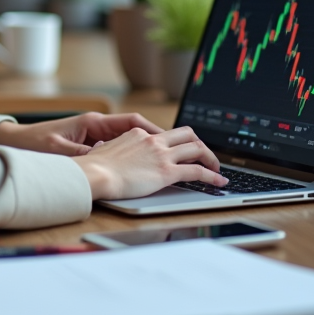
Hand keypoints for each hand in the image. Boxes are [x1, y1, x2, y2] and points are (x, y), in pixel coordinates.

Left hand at [0, 112, 163, 155]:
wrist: (15, 141)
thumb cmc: (34, 144)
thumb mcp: (59, 152)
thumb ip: (81, 157)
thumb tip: (100, 162)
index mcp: (92, 123)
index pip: (131, 121)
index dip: (153, 130)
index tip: (170, 141)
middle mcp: (96, 126)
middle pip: (136, 128)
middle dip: (158, 138)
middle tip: (180, 150)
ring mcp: (93, 134)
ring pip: (129, 138)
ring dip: (147, 147)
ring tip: (167, 160)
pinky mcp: (88, 144)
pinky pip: (117, 147)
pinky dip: (132, 155)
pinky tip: (140, 167)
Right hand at [69, 126, 227, 200]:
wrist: (96, 174)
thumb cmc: (94, 167)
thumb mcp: (104, 151)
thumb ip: (110, 148)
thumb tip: (103, 148)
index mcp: (138, 133)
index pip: (166, 134)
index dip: (178, 143)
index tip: (182, 150)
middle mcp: (153, 140)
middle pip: (187, 134)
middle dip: (200, 144)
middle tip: (205, 156)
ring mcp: (162, 155)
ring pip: (197, 149)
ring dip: (210, 158)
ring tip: (217, 169)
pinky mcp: (167, 172)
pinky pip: (197, 171)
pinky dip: (212, 175)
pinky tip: (219, 181)